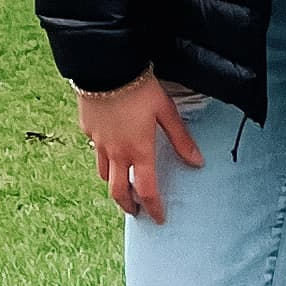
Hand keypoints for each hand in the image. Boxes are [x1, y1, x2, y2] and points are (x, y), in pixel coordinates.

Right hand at [76, 70, 203, 221]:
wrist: (104, 66)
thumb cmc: (139, 87)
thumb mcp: (165, 111)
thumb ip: (181, 139)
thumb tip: (197, 162)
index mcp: (139, 151)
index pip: (147, 191)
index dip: (154, 208)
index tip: (159, 218)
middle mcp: (117, 153)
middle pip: (118, 192)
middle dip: (128, 205)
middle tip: (136, 211)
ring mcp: (99, 142)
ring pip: (103, 174)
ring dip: (114, 184)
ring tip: (122, 184)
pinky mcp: (87, 129)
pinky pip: (95, 150)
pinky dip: (103, 156)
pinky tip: (110, 148)